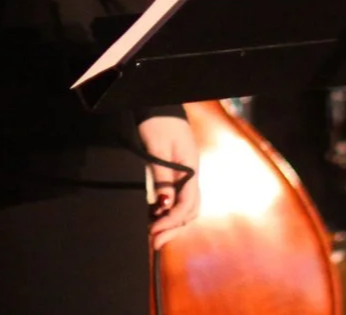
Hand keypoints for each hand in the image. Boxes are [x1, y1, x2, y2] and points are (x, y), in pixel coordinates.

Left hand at [141, 112, 199, 247]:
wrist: (159, 102)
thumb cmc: (158, 121)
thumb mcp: (157, 148)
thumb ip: (162, 177)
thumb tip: (165, 206)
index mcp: (191, 169)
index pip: (187, 204)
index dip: (172, 221)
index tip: (155, 231)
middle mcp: (191, 174)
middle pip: (189, 210)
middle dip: (173, 228)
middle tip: (155, 242)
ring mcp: (186, 174)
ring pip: (185, 207)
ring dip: (172, 222)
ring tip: (154, 234)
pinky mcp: (177, 172)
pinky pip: (177, 197)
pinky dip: (168, 211)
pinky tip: (155, 216)